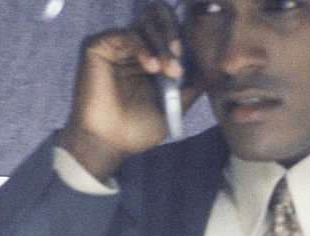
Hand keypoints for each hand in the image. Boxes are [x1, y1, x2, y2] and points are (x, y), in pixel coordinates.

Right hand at [58, 2, 202, 180]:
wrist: (109, 144)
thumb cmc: (138, 131)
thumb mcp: (175, 106)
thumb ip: (192, 85)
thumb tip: (212, 67)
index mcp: (152, 57)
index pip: (171, 31)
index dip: (183, 41)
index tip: (188, 66)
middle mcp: (134, 47)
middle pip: (159, 17)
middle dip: (175, 36)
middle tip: (179, 64)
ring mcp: (116, 45)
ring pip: (146, 22)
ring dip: (163, 43)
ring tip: (167, 71)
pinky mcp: (98, 45)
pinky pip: (127, 33)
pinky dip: (143, 47)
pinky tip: (151, 67)